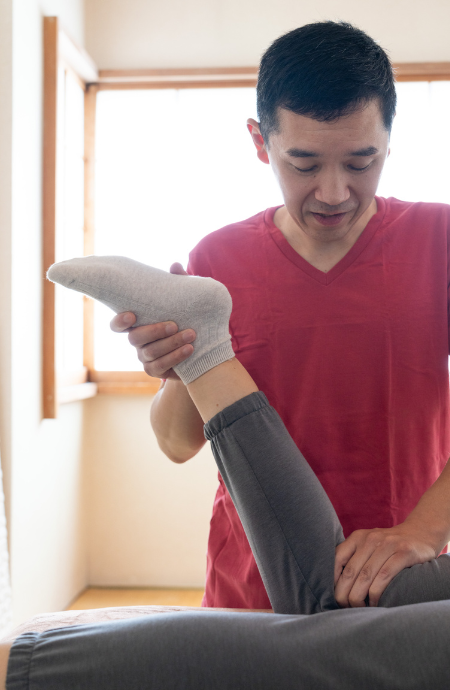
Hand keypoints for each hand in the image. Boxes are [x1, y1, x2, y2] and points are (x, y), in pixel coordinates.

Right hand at [109, 262, 195, 379]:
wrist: (201, 350)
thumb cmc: (187, 320)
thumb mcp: (185, 302)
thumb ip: (179, 285)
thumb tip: (175, 265)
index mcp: (139, 323)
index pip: (118, 325)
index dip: (120, 321)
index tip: (132, 314)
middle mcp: (138, 341)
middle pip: (135, 338)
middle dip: (154, 331)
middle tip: (173, 325)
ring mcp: (144, 357)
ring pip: (150, 352)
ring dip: (171, 343)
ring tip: (191, 335)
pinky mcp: (155, 370)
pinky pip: (160, 366)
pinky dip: (175, 357)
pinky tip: (190, 349)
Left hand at [334, 522, 437, 607]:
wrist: (420, 533)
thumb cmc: (389, 546)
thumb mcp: (369, 545)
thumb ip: (353, 557)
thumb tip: (335, 585)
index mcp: (358, 537)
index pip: (337, 559)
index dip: (333, 580)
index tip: (333, 595)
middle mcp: (371, 538)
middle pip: (350, 571)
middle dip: (344, 594)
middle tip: (344, 607)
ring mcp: (388, 544)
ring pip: (366, 576)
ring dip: (359, 597)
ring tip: (359, 608)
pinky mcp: (404, 552)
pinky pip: (385, 576)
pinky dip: (376, 593)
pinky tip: (375, 603)